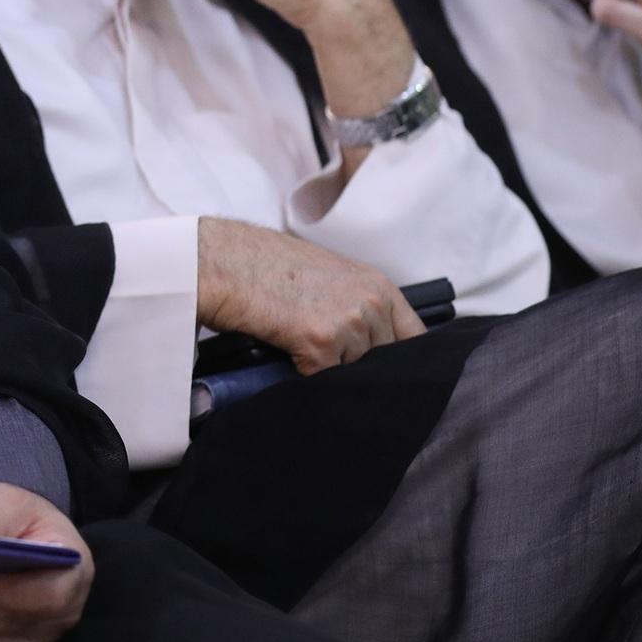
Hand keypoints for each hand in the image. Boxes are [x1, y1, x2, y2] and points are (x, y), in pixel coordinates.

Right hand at [198, 218, 423, 374]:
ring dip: (330, 371)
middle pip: (385, 362)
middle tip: (325, 356)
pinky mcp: (321, 342)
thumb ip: (359, 306)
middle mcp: (372, 302)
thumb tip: (371, 350)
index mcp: (378, 285)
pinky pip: (325, 380)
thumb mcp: (329, 277)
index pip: (417, 339)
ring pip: (354, 373)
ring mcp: (350, 322)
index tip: (393, 376)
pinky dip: (305, 374)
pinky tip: (286, 350)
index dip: (404, 363)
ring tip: (298, 345)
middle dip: (358, 367)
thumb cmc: (265, 266)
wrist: (224, 262)